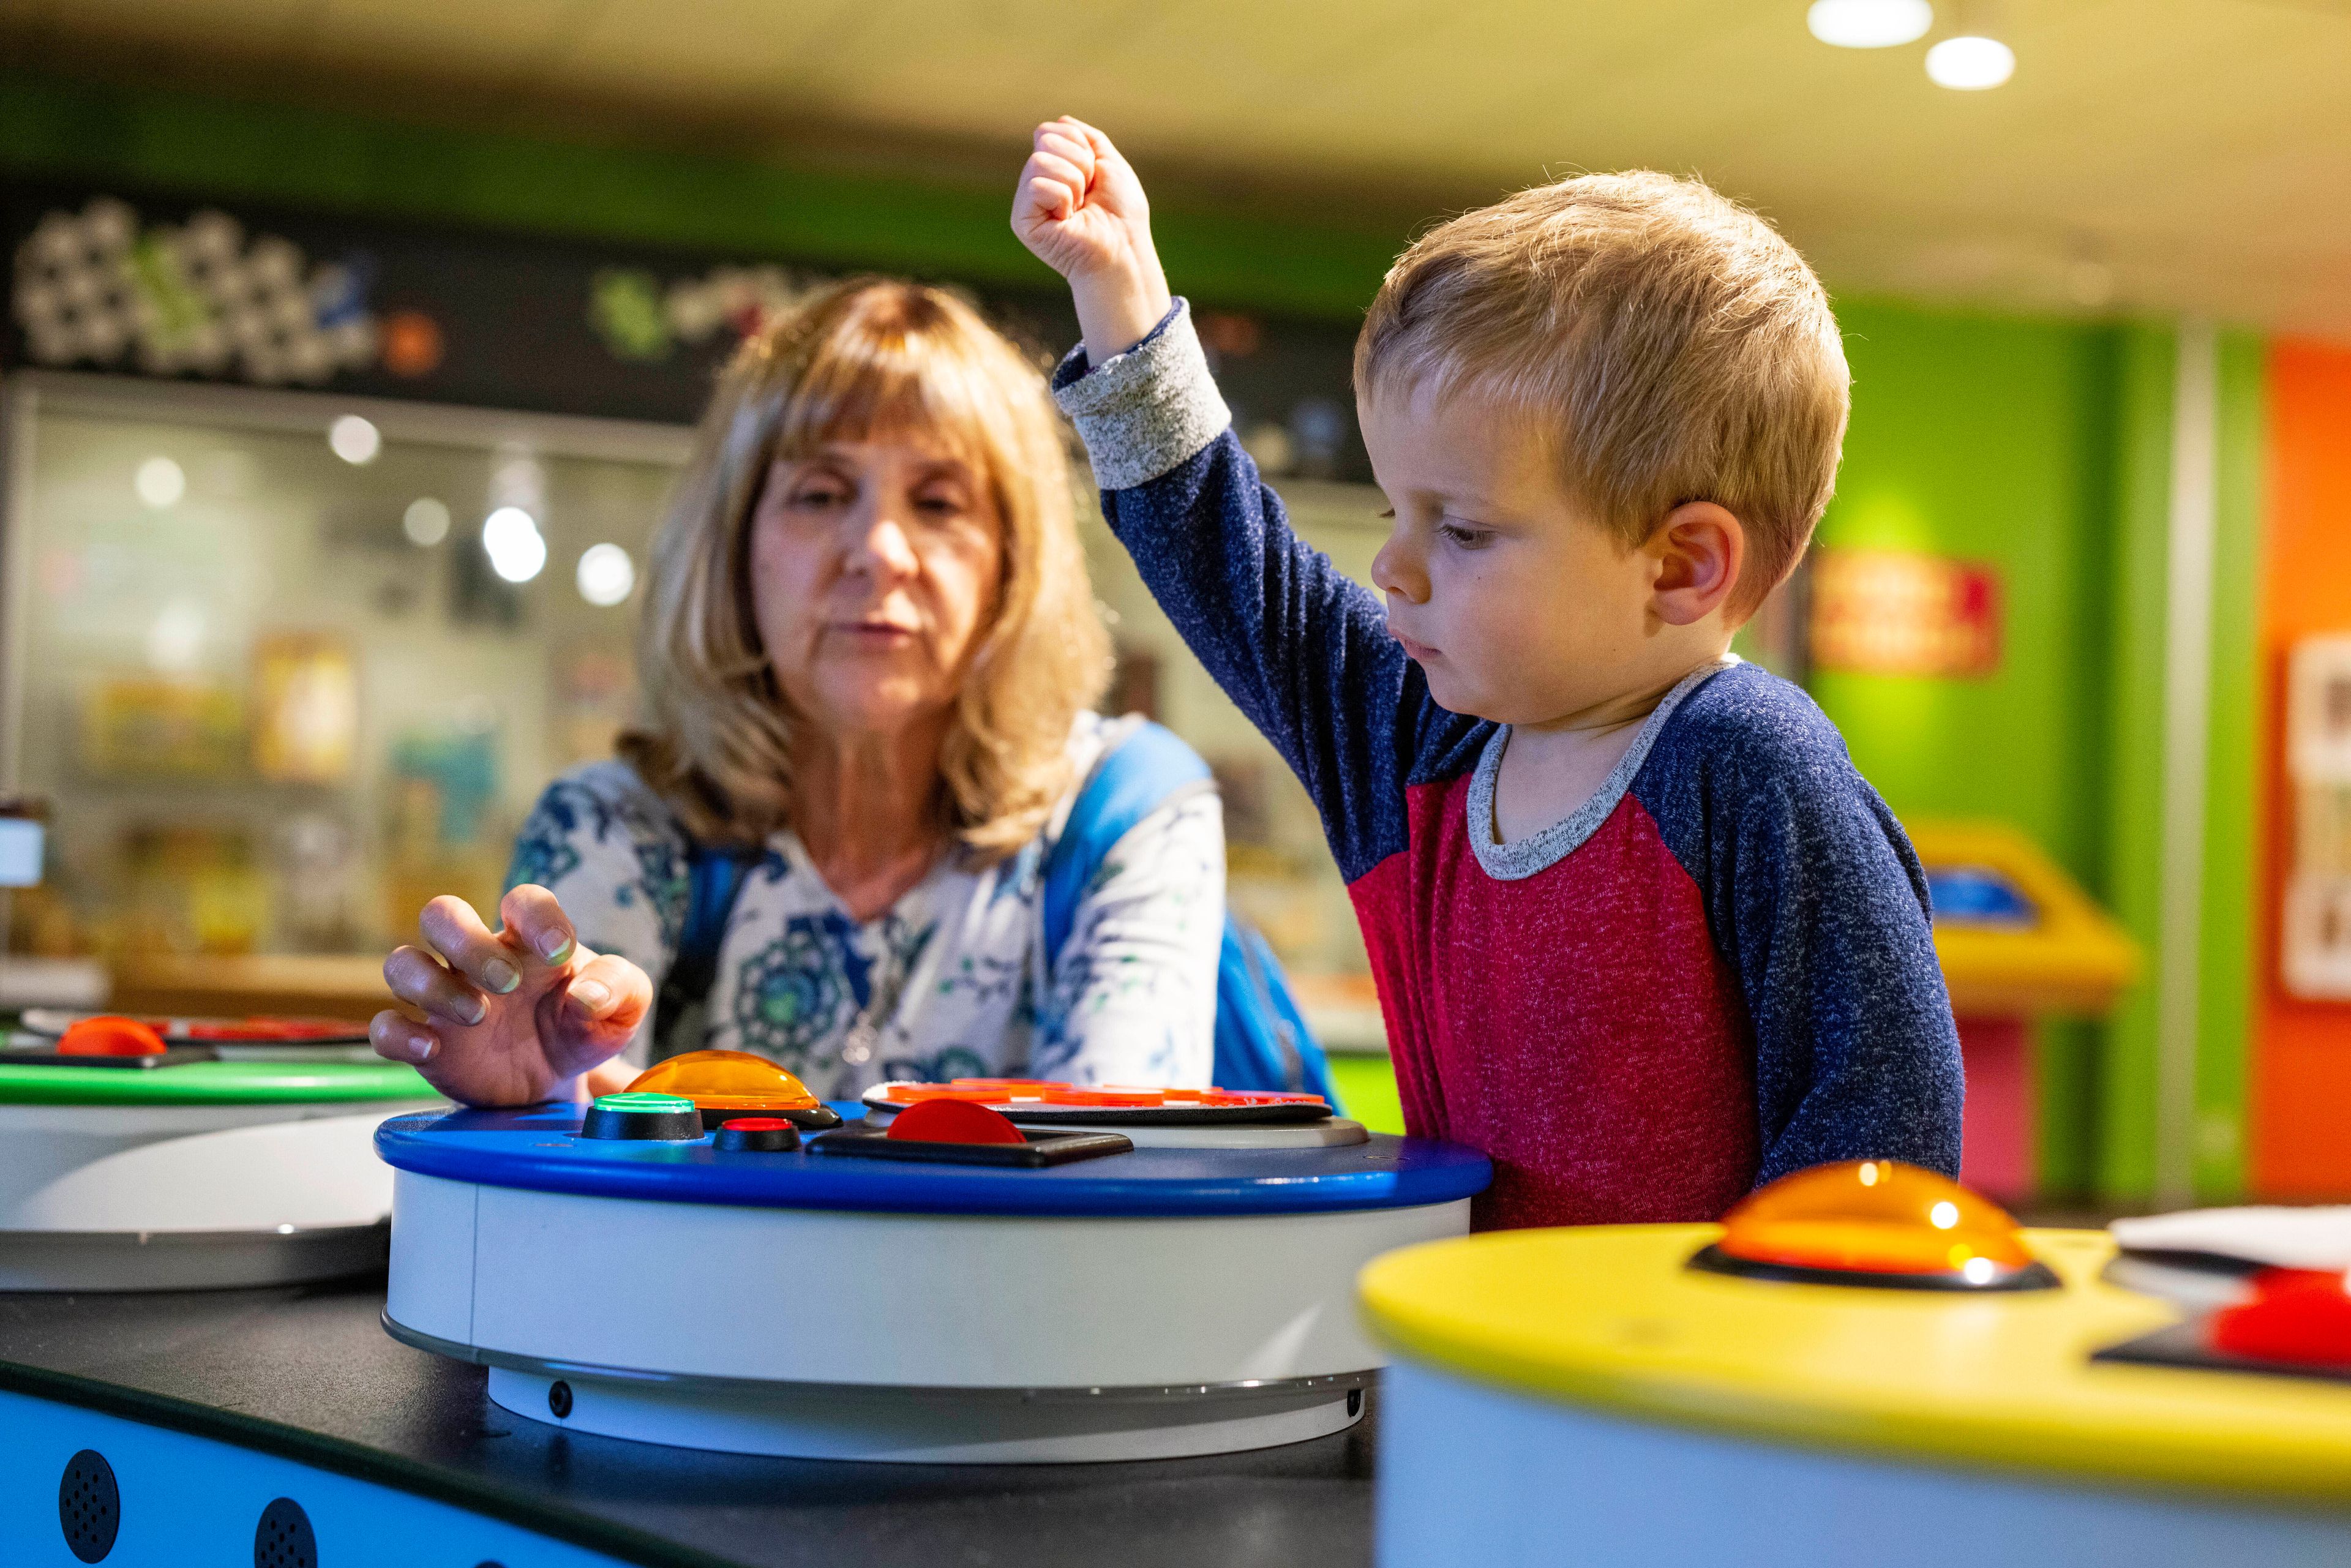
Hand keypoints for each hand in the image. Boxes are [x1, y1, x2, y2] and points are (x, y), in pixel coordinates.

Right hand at [372, 885, 651, 1106]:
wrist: (557, 1082)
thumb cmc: (585, 1027)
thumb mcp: (622, 1008)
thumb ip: (620, 988)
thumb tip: (588, 994)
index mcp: (530, 940)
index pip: (524, 901)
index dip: (537, 916)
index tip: (559, 950)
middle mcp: (479, 959)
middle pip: (441, 914)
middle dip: (467, 942)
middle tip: (507, 982)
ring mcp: (445, 997)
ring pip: (402, 963)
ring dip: (432, 984)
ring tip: (478, 1015)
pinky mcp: (426, 1041)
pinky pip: (385, 1026)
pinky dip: (398, 1033)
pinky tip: (432, 1048)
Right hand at [1012, 116, 1172, 365]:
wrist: (1124, 247)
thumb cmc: (1122, 212)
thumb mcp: (1110, 163)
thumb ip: (1088, 139)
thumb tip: (1060, 121)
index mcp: (1054, 168)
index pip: (1050, 130)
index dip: (1081, 147)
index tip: (1095, 176)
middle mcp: (1036, 182)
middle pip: (1044, 140)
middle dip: (1079, 163)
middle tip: (1088, 194)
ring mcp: (1026, 202)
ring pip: (1040, 161)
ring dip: (1073, 182)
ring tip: (1079, 208)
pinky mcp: (1021, 221)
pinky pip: (1036, 185)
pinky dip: (1062, 198)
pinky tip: (1067, 219)